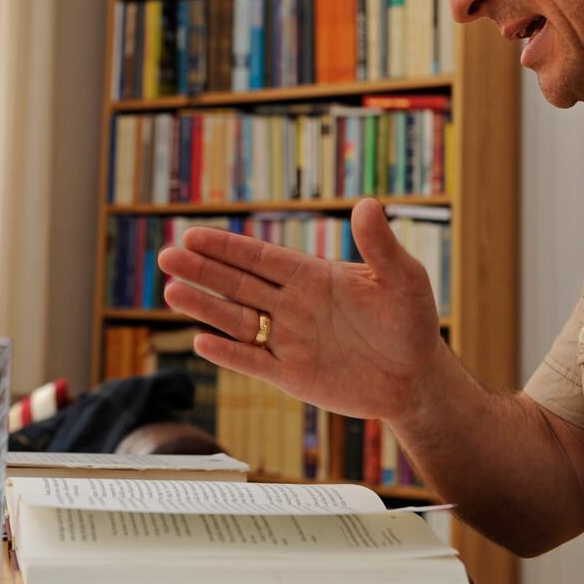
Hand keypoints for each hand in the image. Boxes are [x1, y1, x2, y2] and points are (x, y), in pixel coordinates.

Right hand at [159, 197, 446, 421]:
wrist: (417, 379)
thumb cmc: (411, 322)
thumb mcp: (402, 278)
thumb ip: (380, 245)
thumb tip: (366, 203)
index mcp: (311, 277)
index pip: (259, 258)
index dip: (225, 247)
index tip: (191, 235)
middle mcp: (292, 305)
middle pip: (237, 284)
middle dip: (202, 270)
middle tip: (165, 256)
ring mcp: (289, 340)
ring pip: (236, 321)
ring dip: (204, 308)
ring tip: (170, 292)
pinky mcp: (292, 376)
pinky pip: (253, 363)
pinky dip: (228, 354)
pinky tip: (200, 343)